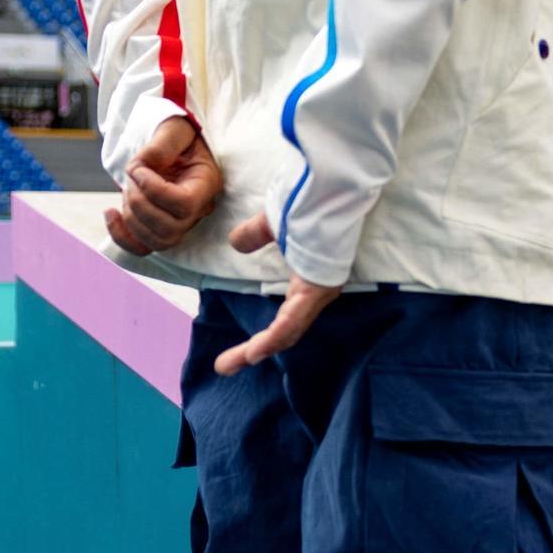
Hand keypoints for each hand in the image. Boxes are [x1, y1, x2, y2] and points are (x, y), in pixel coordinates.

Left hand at [104, 116, 223, 255]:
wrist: (176, 146)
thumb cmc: (178, 137)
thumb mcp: (174, 130)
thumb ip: (161, 145)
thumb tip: (142, 166)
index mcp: (206, 184)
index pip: (183, 204)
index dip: (153, 189)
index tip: (138, 169)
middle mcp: (198, 210)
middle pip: (169, 228)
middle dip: (138, 202)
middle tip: (131, 176)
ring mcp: (181, 223)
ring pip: (156, 240)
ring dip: (131, 215)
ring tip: (127, 187)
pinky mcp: (161, 229)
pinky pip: (142, 248)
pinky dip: (121, 236)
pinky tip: (109, 212)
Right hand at [211, 212, 343, 376]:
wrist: (327, 186)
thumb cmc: (307, 199)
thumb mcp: (272, 223)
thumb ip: (255, 235)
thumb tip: (236, 243)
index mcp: (309, 279)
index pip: (285, 317)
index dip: (263, 335)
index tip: (241, 350)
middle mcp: (317, 292)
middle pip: (284, 331)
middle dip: (252, 350)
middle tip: (226, 366)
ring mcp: (319, 292)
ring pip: (287, 332)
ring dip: (256, 350)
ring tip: (230, 365)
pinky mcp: (318, 289)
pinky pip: (293, 321)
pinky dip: (273, 338)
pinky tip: (254, 353)